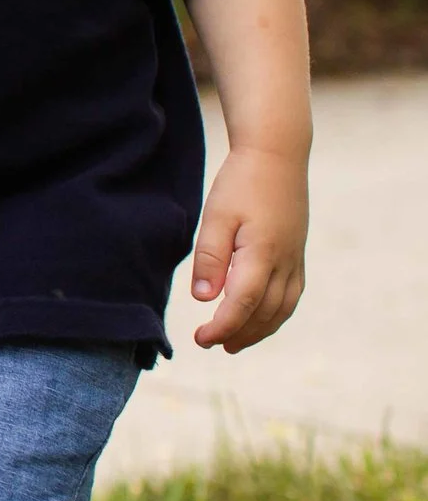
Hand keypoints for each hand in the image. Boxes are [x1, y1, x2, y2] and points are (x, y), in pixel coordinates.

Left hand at [189, 144, 308, 350]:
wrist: (277, 156)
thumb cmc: (241, 182)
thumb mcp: (217, 215)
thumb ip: (209, 257)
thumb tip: (203, 298)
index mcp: (263, 253)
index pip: (243, 303)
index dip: (223, 326)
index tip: (202, 339)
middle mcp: (285, 262)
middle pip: (265, 313)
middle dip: (239, 333)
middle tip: (211, 344)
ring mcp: (296, 260)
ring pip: (282, 309)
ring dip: (259, 330)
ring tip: (234, 342)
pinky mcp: (297, 255)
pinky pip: (291, 296)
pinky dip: (275, 314)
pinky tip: (260, 318)